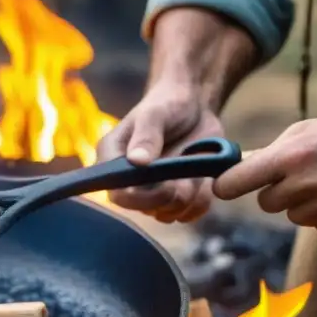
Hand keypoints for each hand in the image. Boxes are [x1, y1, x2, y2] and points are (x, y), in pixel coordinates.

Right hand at [96, 6, 258, 222]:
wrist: (194, 103)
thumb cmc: (169, 102)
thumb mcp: (158, 113)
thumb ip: (146, 135)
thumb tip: (138, 164)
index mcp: (112, 160)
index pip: (114, 192)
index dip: (139, 194)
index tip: (161, 182)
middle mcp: (128, 179)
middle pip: (144, 208)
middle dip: (170, 195)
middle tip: (186, 176)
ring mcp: (153, 190)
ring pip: (169, 213)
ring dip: (189, 197)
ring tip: (197, 172)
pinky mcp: (176, 195)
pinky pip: (189, 213)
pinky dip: (202, 201)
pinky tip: (204, 181)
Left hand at [214, 120, 316, 228]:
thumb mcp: (303, 133)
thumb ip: (268, 152)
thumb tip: (235, 166)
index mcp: (289, 156)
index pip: (233, 183)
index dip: (227, 185)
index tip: (225, 185)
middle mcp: (303, 182)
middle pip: (267, 203)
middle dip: (278, 193)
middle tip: (298, 176)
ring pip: (293, 215)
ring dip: (303, 204)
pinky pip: (315, 224)